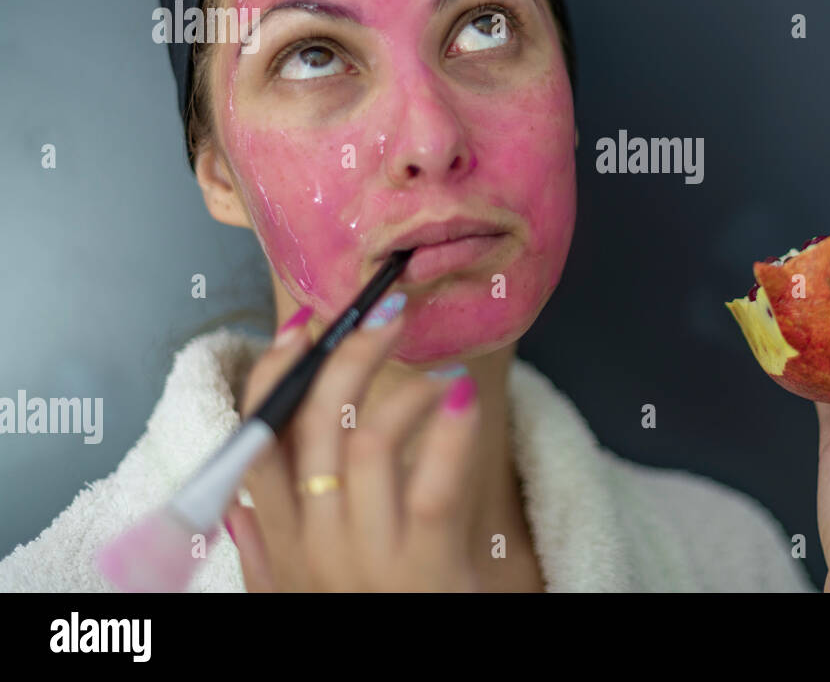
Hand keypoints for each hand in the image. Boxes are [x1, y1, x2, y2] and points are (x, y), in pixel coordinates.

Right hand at [223, 305, 482, 590]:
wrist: (418, 675)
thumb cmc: (369, 616)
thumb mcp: (298, 593)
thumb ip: (267, 550)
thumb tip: (239, 504)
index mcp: (281, 539)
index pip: (256, 437)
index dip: (273, 373)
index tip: (299, 326)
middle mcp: (313, 542)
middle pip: (310, 424)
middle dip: (344, 353)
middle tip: (384, 314)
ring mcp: (366, 553)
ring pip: (365, 440)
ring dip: (404, 387)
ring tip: (438, 373)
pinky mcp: (424, 563)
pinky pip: (432, 482)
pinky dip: (447, 429)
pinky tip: (460, 396)